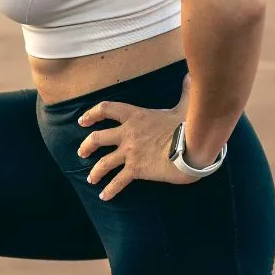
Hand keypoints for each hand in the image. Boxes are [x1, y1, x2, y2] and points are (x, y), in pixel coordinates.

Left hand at [77, 75, 195, 199]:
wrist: (192, 148)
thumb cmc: (189, 125)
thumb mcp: (185, 106)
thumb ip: (185, 92)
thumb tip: (190, 77)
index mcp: (135, 116)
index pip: (107, 109)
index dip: (92, 114)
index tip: (83, 121)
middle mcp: (127, 134)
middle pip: (98, 138)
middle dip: (87, 145)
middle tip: (81, 152)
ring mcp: (130, 153)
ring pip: (103, 163)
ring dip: (95, 171)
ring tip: (90, 178)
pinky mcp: (136, 169)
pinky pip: (118, 182)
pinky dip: (110, 190)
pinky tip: (104, 196)